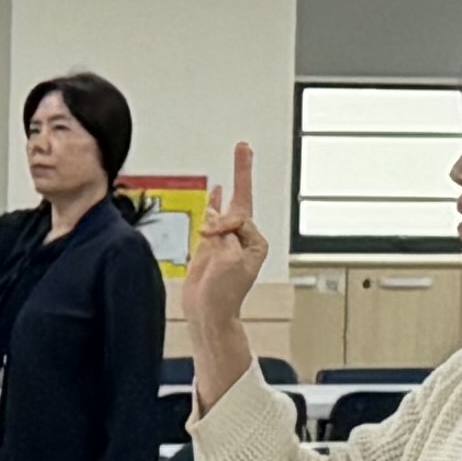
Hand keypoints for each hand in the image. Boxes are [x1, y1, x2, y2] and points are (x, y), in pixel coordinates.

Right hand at [183, 146, 268, 338]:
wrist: (206, 313)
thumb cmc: (224, 295)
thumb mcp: (229, 262)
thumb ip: (224, 236)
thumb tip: (214, 222)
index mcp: (255, 243)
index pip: (240, 216)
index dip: (225, 223)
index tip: (212, 237)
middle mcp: (242, 238)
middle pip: (242, 199)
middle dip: (243, 172)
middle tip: (244, 147)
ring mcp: (226, 240)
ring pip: (226, 207)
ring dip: (227, 189)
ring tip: (240, 156)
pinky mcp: (211, 245)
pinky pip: (213, 217)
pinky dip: (215, 203)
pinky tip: (217, 191)